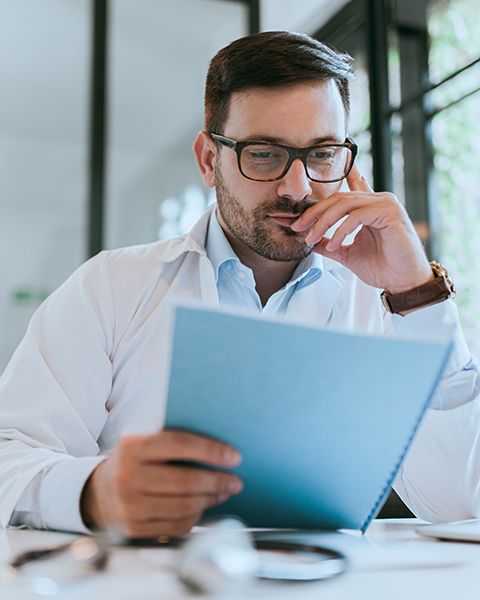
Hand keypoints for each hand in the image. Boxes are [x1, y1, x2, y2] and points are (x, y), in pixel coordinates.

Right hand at [81, 430, 242, 537]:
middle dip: (217, 480)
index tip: (234, 456)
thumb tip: (219, 450)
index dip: (210, 450)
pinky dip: (196, 516)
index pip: (179, 445)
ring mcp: (130, 507)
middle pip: (185, 481)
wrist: (98, 493)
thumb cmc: (132, 463)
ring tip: (224, 491)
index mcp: (132, 447)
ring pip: (184, 506)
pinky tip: (205, 506)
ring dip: (211, 499)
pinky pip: (177, 525)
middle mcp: (128, 477)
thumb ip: (172, 442)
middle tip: (236, 480)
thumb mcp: (143, 443)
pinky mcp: (135, 530)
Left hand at [290, 164, 432, 292]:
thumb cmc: (382, 268)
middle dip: (314, 213)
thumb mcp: (347, 253)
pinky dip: (341, 230)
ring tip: (312, 238)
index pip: (345, 191)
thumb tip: (309, 239)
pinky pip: (357, 216)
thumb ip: (329, 243)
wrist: (403, 282)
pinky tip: (334, 243)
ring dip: (323, 222)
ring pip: (345, 204)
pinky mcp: (390, 212)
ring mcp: (385, 203)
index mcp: (369, 207)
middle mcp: (378, 200)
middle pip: (338, 198)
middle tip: (297, 227)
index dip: (320, 195)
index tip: (303, 202)